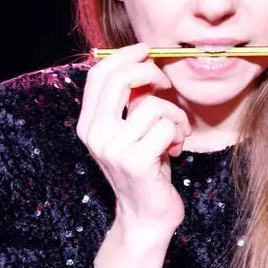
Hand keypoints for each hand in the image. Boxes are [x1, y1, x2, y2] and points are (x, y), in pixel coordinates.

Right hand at [75, 42, 191, 235]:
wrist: (147, 216)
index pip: (98, 75)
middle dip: (150, 73)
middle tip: (166, 85)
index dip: (124, 56)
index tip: (146, 51)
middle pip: (120, 79)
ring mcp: (113, 148)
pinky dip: (178, 133)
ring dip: (174, 116)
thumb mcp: (132, 131)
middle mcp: (95, 135)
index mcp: (89, 124)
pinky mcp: (135, 161)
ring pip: (152, 105)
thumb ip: (131, 102)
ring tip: (174, 134)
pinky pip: (165, 126)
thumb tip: (144, 64)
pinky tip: (176, 149)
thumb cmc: (146, 169)